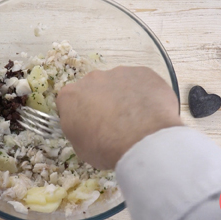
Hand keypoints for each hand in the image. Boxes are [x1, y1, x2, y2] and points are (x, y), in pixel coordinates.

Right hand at [56, 66, 182, 169]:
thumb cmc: (105, 147)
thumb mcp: (80, 147)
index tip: (89, 126)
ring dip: (123, 97)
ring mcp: (118, 72)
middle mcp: (92, 78)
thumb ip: (79, 129)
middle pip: (94, 88)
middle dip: (101, 101)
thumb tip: (88, 126)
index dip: (80, 115)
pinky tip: (151, 111)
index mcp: (70, 96)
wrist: (143, 140)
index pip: (69, 102)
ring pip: (118, 83)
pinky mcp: (143, 72)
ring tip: (136, 119)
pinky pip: (140, 82)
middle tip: (114, 122)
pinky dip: (144, 94)